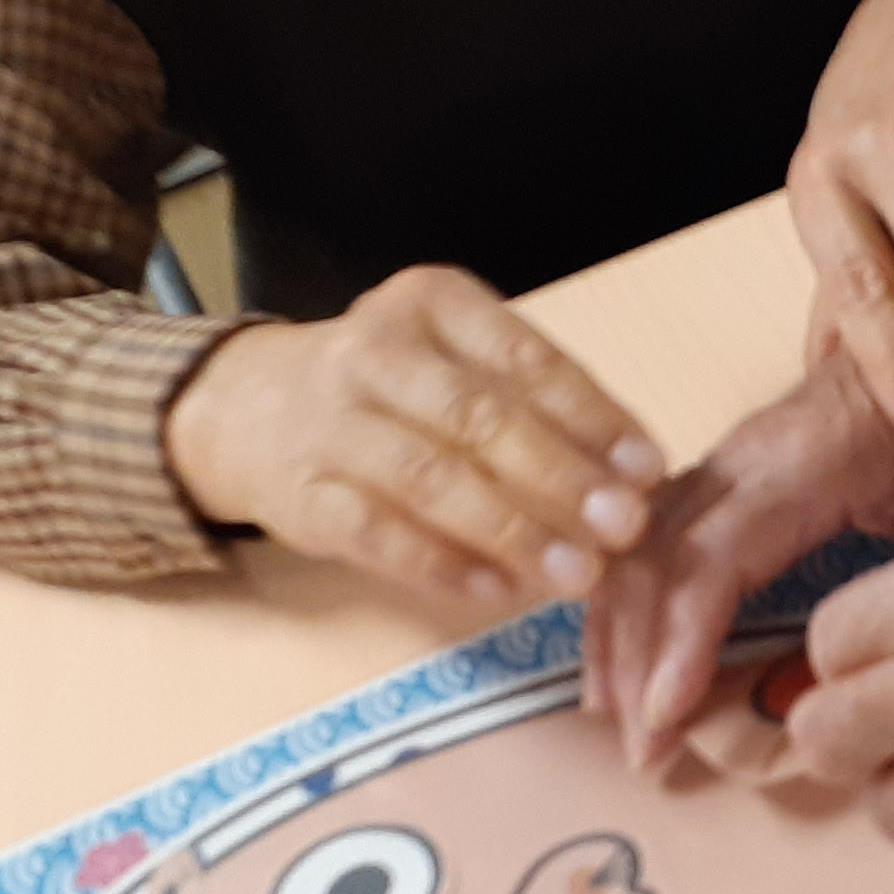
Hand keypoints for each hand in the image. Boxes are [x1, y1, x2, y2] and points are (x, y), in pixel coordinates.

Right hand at [166, 265, 669, 604]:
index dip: (592, 416)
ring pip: (430, 477)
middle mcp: (377, 351)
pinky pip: (377, 533)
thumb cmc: (391, 390)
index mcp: (433, 303)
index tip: (648, 469)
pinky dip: (441, 564)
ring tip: (576, 573)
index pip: (524, 357)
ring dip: (512, 529)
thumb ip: (535, 405)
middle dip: (561, 476)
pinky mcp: (302, 493)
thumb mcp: (457, 362)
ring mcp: (331, 422)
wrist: (246, 409)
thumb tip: (634, 476)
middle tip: (624, 527)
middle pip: (479, 417)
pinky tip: (496, 590)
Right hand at [581, 350, 893, 767]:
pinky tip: (623, 669)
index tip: (667, 715)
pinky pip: (647, 542)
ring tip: (619, 724)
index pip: (711, 558)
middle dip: (636, 661)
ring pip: (636, 552)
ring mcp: (721, 466)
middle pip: (653, 560)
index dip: (680, 640)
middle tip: (643, 752)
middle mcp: (740, 461)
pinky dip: (625, 609)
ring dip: (618, 640)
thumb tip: (874, 683)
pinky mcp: (717, 480)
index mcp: (798, 466)